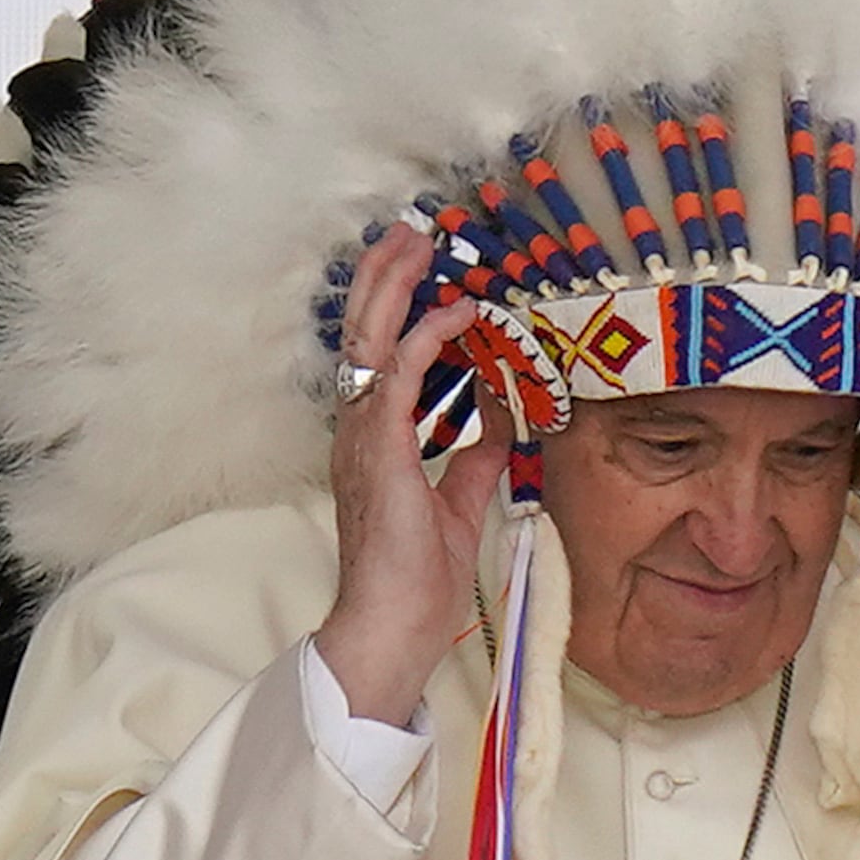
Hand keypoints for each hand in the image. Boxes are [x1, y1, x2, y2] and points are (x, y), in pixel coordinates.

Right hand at [315, 230, 499, 723]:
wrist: (393, 627)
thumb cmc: (418, 581)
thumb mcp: (460, 506)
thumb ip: (475, 458)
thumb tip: (500, 418)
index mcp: (373, 442)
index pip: (379, 358)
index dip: (396, 308)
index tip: (426, 272)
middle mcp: (359, 431)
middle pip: (363, 333)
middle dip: (385, 277)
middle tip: (411, 232)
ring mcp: (364, 438)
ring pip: (370, 339)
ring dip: (395, 286)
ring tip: (417, 241)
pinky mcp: (382, 450)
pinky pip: (400, 374)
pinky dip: (427, 336)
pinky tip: (457, 311)